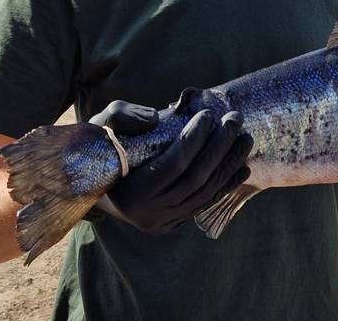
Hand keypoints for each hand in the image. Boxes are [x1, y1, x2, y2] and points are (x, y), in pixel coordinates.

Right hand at [93, 102, 252, 233]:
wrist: (92, 184)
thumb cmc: (100, 149)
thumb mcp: (101, 126)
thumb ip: (122, 117)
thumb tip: (155, 117)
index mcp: (130, 192)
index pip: (172, 164)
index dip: (194, 139)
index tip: (208, 114)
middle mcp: (149, 213)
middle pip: (195, 179)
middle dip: (219, 147)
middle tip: (235, 120)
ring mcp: (164, 222)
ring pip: (205, 193)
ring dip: (229, 164)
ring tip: (245, 137)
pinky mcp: (174, 223)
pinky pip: (205, 204)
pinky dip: (226, 185)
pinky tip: (244, 166)